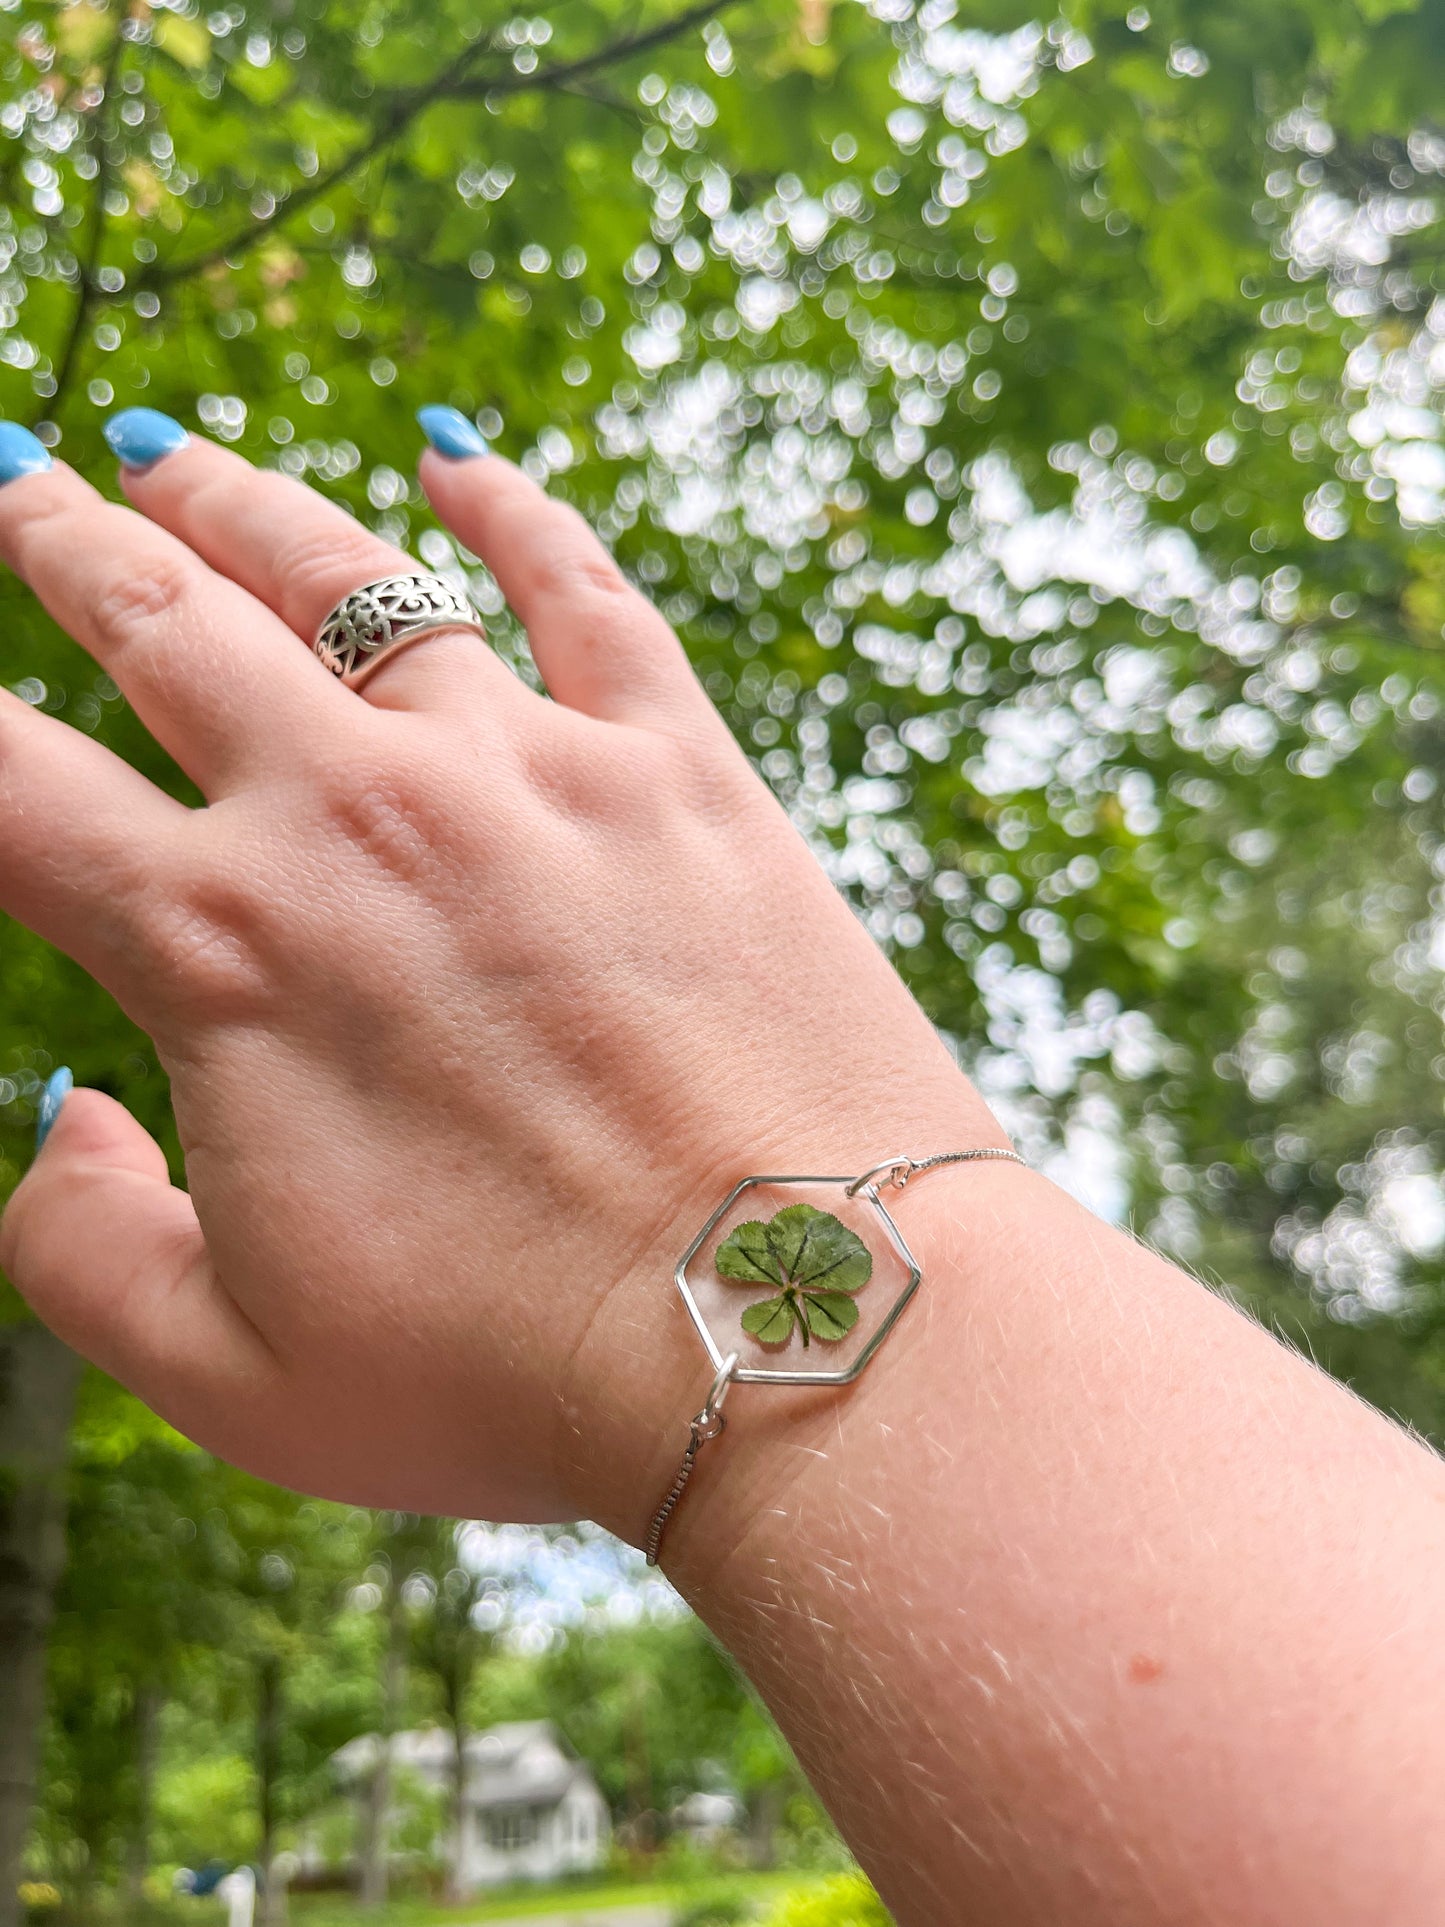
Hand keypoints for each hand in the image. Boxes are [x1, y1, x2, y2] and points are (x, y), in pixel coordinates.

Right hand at [0, 408, 993, 1537]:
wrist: (798, 1331)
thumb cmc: (520, 1374)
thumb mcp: (237, 1378)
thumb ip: (79, 1252)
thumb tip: (59, 1118)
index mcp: (226, 951)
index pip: (14, 784)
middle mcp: (361, 818)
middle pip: (164, 619)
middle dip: (60, 541)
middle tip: (15, 482)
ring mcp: (531, 770)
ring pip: (350, 577)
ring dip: (241, 503)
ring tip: (169, 456)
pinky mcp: (681, 769)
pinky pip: (584, 591)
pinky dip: (515, 514)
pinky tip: (462, 467)